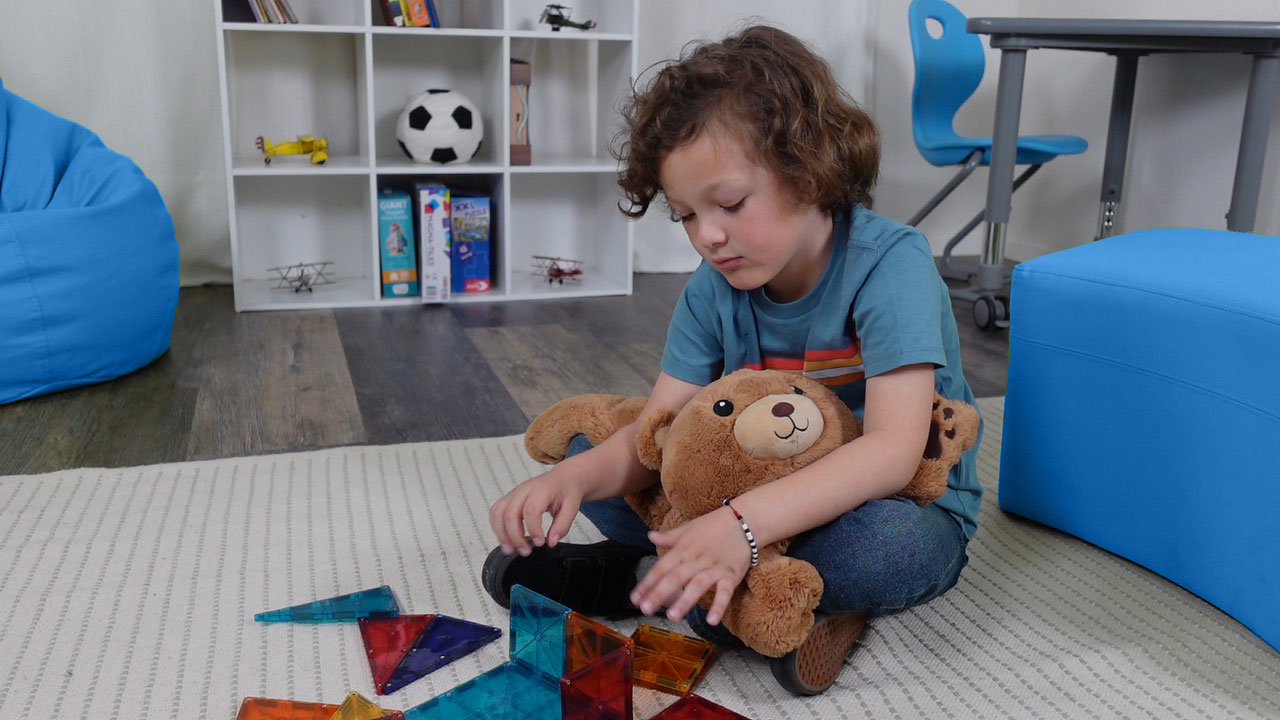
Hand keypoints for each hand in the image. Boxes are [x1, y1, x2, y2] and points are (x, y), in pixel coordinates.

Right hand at [489, 464, 587, 555]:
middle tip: (525, 551)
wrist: (562, 477)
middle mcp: (524, 490)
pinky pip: (496, 512)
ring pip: (498, 513)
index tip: (540, 542)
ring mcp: (514, 493)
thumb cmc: (566, 489)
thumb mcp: (572, 508)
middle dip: (515, 537)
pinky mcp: (509, 498)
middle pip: (510, 514)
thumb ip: (562, 526)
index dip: (533, 530)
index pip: (530, 511)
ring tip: (511, 549)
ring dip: (502, 534)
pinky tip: (506, 538)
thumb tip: (551, 541)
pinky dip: (497, 527)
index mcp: (542, 490)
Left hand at [629, 505, 751, 624]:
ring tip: (673, 616)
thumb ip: (669, 537)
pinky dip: (719, 605)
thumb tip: (650, 536)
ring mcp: (714, 567)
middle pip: (676, 577)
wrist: (744, 520)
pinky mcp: (731, 575)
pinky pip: (725, 592)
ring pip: (697, 585)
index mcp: (683, 549)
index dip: (647, 583)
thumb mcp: (688, 528)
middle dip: (659, 594)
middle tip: (646, 609)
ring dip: (685, 601)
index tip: (635, 598)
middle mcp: (696, 559)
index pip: (662, 568)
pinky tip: (712, 620)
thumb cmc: (714, 525)